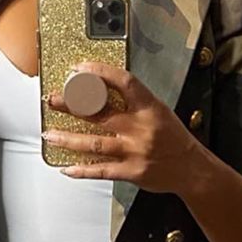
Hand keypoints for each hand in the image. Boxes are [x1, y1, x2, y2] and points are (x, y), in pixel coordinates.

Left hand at [43, 61, 199, 194]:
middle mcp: (140, 128)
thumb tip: (100, 90)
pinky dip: (82, 170)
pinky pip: (101, 171)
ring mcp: (134, 151)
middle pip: (100, 113)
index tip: (79, 69)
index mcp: (149, 107)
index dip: (99, 73)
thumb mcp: (159, 111)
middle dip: (72, 105)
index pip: (123, 82)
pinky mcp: (131, 172)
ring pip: (94, 144)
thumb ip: (134, 102)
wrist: (192, 169)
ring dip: (68, 139)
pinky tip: (66, 168)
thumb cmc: (174, 138)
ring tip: (49, 135)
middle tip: (53, 100)